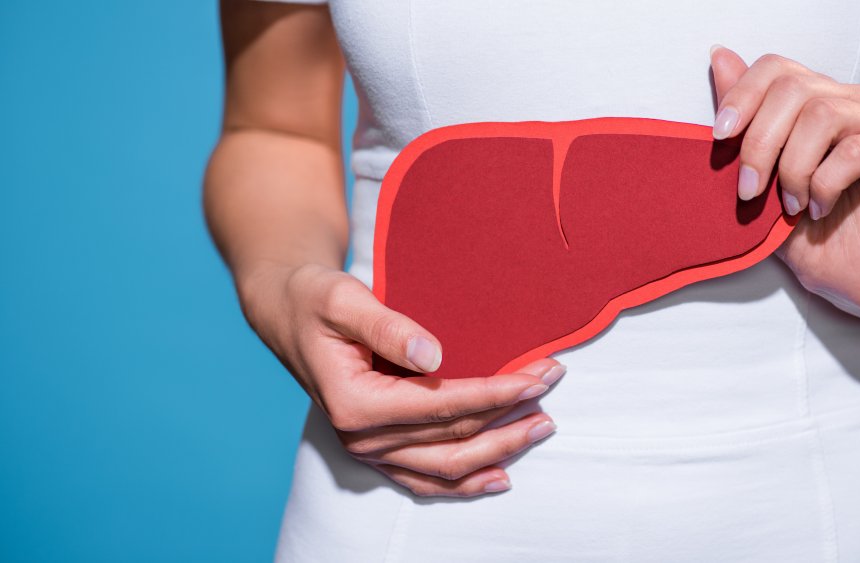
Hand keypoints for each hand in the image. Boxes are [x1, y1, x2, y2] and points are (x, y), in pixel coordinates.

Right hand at [237, 262, 565, 496]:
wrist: (287, 312)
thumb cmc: (315, 300)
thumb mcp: (344, 300)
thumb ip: (387, 326)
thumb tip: (432, 355)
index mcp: (355, 404)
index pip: (443, 405)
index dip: (494, 393)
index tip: (536, 376)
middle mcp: (361, 438)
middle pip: (453, 439)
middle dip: (509, 417)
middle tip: (551, 389)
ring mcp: (368, 450)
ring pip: (446, 467)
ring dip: (497, 452)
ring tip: (540, 428)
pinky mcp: (376, 450)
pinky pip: (425, 479)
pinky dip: (463, 483)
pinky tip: (498, 477)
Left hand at [709, 45, 859, 319]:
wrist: (846, 277)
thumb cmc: (798, 227)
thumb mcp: (756, 175)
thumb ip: (743, 119)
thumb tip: (719, 56)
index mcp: (813, 99)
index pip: (775, 68)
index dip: (742, 96)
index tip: (718, 138)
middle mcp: (850, 102)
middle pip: (794, 90)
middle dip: (759, 143)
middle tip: (748, 191)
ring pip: (823, 116)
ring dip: (792, 168)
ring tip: (789, 206)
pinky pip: (855, 152)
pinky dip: (824, 185)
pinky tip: (817, 210)